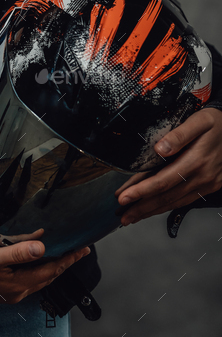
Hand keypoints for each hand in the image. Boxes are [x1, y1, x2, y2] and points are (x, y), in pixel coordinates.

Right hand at [0, 228, 90, 303]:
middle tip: (80, 251)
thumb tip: (42, 247)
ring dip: (52, 264)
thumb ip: (17, 252)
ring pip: (38, 277)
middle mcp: (17, 291)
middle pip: (48, 276)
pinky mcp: (2, 286)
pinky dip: (36, 264)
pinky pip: (27, 275)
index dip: (68, 260)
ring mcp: (9, 290)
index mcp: (18, 285)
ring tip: (64, 252)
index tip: (83, 250)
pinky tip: (35, 254)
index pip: (51, 271)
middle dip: (65, 263)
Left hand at [115, 108, 221, 224]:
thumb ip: (179, 135)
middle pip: (166, 196)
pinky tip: (154, 208)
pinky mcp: (209, 186)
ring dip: (152, 210)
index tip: (124, 197)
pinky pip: (184, 200)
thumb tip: (160, 148)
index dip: (142, 190)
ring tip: (132, 215)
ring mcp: (207, 183)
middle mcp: (202, 176)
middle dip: (141, 207)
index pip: (163, 181)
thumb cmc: (217, 123)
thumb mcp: (200, 121)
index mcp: (197, 160)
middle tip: (123, 215)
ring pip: (174, 202)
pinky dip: (167, 206)